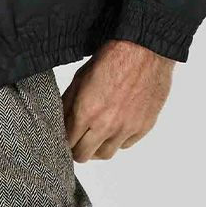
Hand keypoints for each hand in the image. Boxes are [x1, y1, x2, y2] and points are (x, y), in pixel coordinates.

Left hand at [61, 39, 174, 161]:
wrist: (145, 51)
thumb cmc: (112, 58)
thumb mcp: (80, 78)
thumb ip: (68, 103)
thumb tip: (61, 121)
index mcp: (86, 112)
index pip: (67, 142)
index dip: (64, 141)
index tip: (65, 137)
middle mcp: (106, 125)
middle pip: (83, 155)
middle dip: (77, 149)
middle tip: (78, 140)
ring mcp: (126, 129)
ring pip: (105, 154)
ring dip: (97, 148)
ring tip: (96, 135)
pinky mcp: (143, 127)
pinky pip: (125, 145)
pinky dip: (118, 140)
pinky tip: (115, 126)